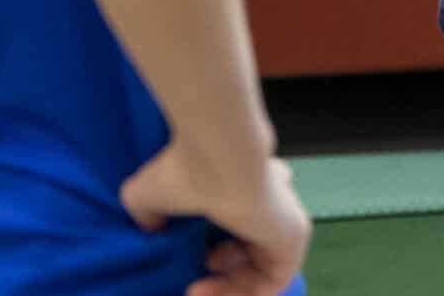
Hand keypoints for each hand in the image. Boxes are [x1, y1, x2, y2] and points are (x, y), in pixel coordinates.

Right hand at [124, 145, 311, 295]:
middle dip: (216, 273)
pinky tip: (207, 291)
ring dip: (224, 288)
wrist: (219, 160)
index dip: (208, 247)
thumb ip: (148, 213)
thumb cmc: (183, 172)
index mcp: (240, 183)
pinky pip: (273, 279)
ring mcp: (283, 218)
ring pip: (259, 267)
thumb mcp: (147, 194)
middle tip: (191, 283)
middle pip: (247, 249)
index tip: (178, 258)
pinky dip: (242, 294)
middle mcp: (267, 200)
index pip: (237, 215)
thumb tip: (151, 229)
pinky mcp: (296, 237)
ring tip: (196, 287)